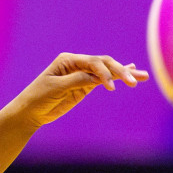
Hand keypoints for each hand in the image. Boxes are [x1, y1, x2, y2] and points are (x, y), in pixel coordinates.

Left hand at [5, 52, 147, 129]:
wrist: (30, 112)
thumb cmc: (37, 97)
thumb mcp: (56, 88)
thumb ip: (77, 81)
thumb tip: (98, 78)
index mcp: (68, 60)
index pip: (93, 62)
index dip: (104, 72)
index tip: (110, 86)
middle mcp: (77, 64)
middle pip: (103, 64)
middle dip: (119, 71)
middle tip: (134, 80)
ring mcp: (82, 74)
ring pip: (107, 71)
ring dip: (124, 73)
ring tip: (142, 76)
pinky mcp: (85, 86)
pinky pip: (104, 79)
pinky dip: (116, 76)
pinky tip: (131, 72)